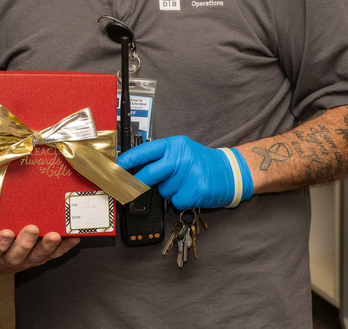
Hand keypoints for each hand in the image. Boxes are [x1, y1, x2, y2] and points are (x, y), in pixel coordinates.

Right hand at [0, 226, 78, 274]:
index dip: (0, 243)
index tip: (7, 232)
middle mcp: (7, 260)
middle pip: (16, 255)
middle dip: (25, 243)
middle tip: (32, 229)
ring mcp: (25, 262)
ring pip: (36, 257)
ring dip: (46, 246)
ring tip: (54, 236)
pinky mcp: (38, 260)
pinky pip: (52, 256)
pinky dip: (63, 248)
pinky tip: (73, 238)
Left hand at [117, 136, 252, 209]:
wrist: (231, 172)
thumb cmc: (202, 163)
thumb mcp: (182, 152)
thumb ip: (162, 158)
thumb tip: (135, 171)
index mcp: (175, 145)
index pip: (147, 151)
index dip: (129, 159)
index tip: (116, 167)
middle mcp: (181, 156)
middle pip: (150, 173)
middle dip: (137, 184)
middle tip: (129, 189)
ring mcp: (190, 173)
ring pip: (164, 191)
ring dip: (169, 192)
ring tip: (184, 184)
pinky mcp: (196, 190)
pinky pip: (176, 201)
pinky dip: (181, 201)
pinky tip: (191, 192)